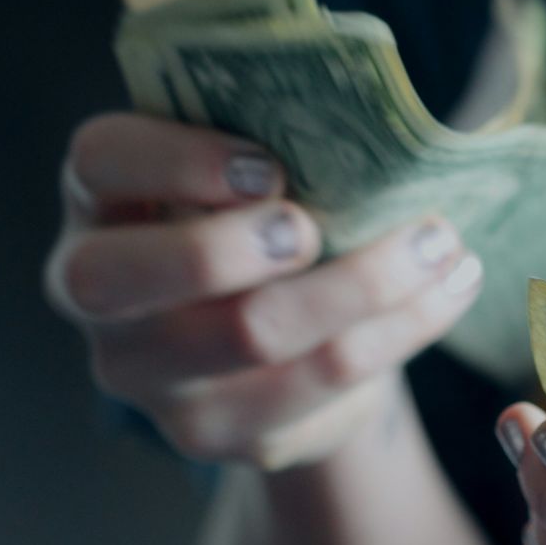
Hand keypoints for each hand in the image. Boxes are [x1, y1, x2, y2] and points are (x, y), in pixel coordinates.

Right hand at [44, 112, 483, 468]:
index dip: (175, 160)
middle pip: (126, 277)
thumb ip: (273, 135)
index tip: (268, 166)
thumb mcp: (250, 168)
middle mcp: (96, 292)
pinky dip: (400, 329)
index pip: (99, 162)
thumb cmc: (262, 217)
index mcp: (100, 199)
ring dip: (363, 283)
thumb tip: (367, 113)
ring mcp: (149, 375)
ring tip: (440, 242)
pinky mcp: (217, 431)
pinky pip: (319, 383)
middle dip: (230, 247)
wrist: (281, 339)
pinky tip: (449, 288)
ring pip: (249, 334)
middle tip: (315, 228)